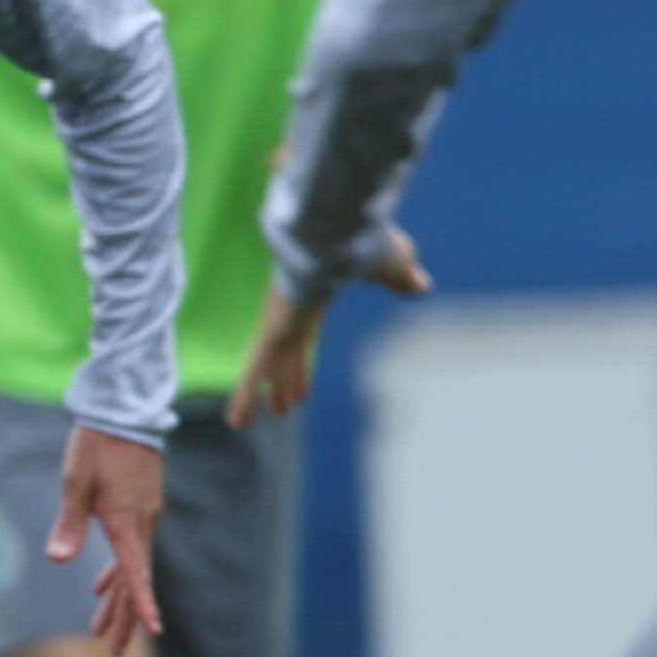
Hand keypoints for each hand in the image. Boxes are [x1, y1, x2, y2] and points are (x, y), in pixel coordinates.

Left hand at [48, 426, 164, 656]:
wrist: (123, 411)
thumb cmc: (96, 445)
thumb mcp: (75, 482)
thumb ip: (69, 523)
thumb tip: (58, 559)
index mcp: (126, 523)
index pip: (136, 573)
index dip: (141, 604)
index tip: (152, 632)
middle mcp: (141, 525)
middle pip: (133, 581)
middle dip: (122, 619)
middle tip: (112, 653)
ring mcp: (143, 517)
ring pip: (132, 568)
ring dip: (116, 600)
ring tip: (100, 630)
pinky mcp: (139, 508)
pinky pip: (130, 549)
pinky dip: (116, 571)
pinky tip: (100, 586)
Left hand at [230, 226, 430, 427]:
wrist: (340, 233)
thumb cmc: (367, 242)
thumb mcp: (393, 265)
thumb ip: (402, 278)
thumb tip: (421, 285)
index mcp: (317, 298)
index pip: (308, 337)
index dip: (305, 362)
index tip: (305, 384)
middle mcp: (292, 312)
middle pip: (288, 355)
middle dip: (286, 380)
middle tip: (284, 405)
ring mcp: (279, 321)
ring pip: (265, 366)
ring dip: (256, 394)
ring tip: (242, 423)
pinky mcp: (272, 330)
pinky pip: (256, 369)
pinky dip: (245, 394)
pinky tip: (235, 421)